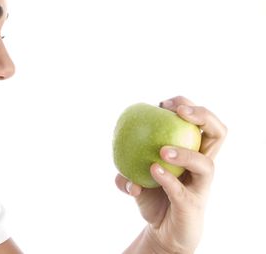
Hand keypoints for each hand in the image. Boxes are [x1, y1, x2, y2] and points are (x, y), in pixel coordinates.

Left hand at [115, 96, 226, 252]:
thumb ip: (124, 172)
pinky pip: (182, 191)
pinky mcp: (192, 206)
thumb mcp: (135, 179)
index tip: (163, 103)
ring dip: (185, 153)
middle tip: (178, 112)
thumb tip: (117, 166)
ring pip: (206, 164)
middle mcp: (203, 165)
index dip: (188, 105)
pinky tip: (152, 171)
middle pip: (219, 133)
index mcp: (194, 152)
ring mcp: (200, 186)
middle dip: (203, 116)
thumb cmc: (154, 197)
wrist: (163, 232)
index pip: (203, 121)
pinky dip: (167, 179)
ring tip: (162, 150)